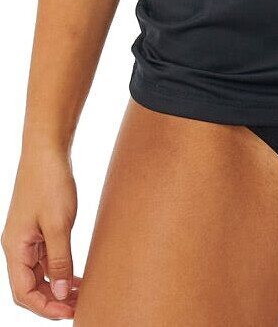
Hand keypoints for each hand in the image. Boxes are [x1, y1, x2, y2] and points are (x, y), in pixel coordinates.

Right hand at [2, 144, 82, 318]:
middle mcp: (17, 245)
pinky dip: (58, 269)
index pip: (23, 292)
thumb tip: (59, 294)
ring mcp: (26, 236)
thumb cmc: (50, 182)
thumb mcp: (58, 224)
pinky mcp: (36, 227)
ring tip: (80, 294)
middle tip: (78, 306)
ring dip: (56, 286)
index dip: (44, 307)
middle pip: (29, 287)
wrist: (47, 148)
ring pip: (38, 273)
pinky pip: (44, 258)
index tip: (68, 312)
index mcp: (15, 247)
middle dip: (51, 300)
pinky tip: (76, 274)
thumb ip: (59, 261)